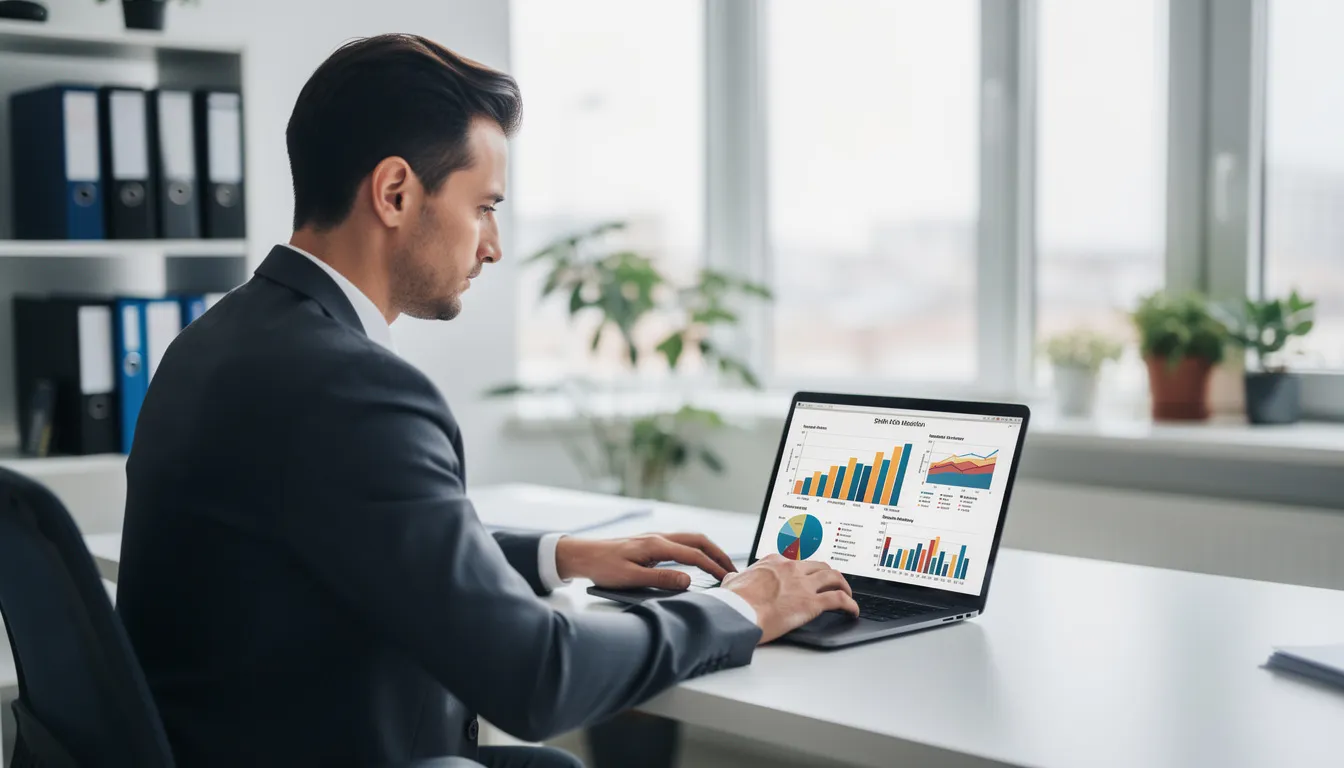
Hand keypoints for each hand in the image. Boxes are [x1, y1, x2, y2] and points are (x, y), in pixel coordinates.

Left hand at [556, 533, 737, 589]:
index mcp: (656, 545)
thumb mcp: (630, 578)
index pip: (694, 555)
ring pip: (691, 539)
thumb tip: (689, 581)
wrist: (582, 554)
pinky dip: (697, 549)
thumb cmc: (603, 567)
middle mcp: (659, 537)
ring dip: (709, 550)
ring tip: (721, 566)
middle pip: (698, 540)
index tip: (727, 579)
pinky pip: (682, 542)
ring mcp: (656, 538)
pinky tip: (699, 560)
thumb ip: (660, 580)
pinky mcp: (651, 543)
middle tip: (733, 570)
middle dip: (718, 554)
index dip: (713, 567)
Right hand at [720, 555, 858, 643]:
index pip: (797, 561)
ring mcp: (802, 585)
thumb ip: (735, 578)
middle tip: (834, 583)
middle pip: (820, 566)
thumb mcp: (730, 582)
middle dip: (829, 574)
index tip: (810, 576)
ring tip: (847, 594)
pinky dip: (850, 604)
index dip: (807, 570)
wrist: (735, 613)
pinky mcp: (811, 603)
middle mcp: (791, 568)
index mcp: (773, 562)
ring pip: (834, 578)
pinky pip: (839, 600)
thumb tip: (731, 580)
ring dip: (844, 586)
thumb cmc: (732, 601)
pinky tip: (853, 611)